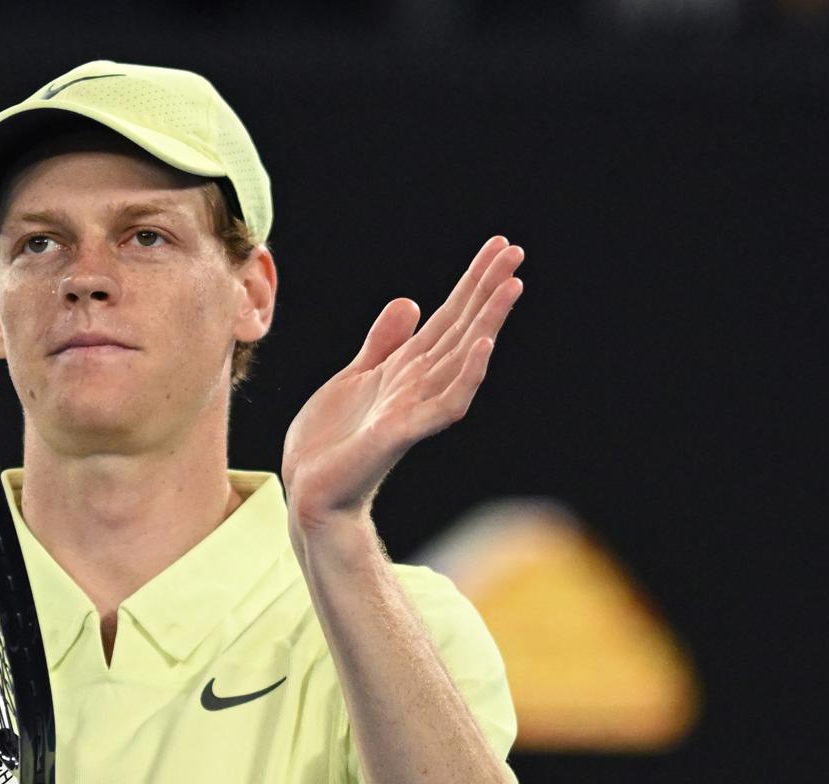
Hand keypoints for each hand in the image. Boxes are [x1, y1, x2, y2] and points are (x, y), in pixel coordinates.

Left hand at [281, 236, 523, 537]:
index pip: (448, 317)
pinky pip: (445, 403)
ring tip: (511, 286)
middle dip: (488, 290)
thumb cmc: (331, 443)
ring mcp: (414, 408)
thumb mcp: (354, 377)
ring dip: (488, 322)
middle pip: (461, 328)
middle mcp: (418, 385)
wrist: (311, 492)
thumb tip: (411, 302)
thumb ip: (383, 344)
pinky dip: (466, 374)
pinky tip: (482, 345)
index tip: (499, 247)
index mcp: (406, 369)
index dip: (472, 282)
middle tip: (517, 252)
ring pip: (462, 358)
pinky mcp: (402, 432)